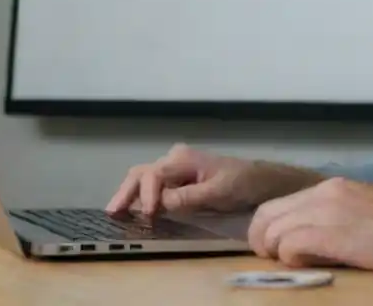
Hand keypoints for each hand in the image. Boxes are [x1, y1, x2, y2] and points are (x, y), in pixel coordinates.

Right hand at [106, 143, 320, 215]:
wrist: (260, 182)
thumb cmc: (242, 183)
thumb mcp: (218, 192)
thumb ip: (189, 196)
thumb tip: (160, 203)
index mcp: (183, 158)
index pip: (154, 174)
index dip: (148, 194)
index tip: (149, 214)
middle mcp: (174, 160)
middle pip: (141, 173)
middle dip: (126, 191)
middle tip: (112, 212)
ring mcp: (175, 170)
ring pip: (143, 179)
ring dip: (130, 194)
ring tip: (116, 212)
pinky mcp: (177, 181)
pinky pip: (154, 187)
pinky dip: (141, 198)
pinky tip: (133, 210)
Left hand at [247, 177, 372, 270]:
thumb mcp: (361, 209)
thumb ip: (333, 216)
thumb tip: (310, 236)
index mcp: (329, 187)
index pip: (279, 203)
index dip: (268, 226)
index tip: (273, 245)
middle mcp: (322, 194)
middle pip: (267, 214)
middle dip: (261, 239)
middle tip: (270, 257)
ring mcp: (325, 212)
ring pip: (274, 230)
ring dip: (275, 251)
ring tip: (288, 263)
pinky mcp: (330, 234)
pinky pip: (290, 245)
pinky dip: (289, 257)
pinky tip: (305, 263)